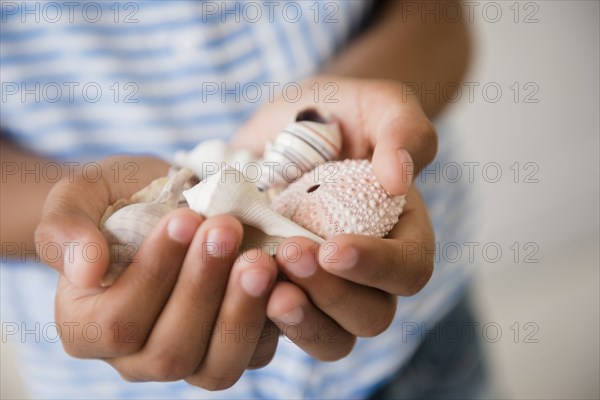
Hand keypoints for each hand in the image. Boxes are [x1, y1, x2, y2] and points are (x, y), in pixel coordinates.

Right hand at [35, 156, 278, 389]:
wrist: (165, 202)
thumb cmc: (119, 200)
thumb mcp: (81, 196)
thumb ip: (65, 229)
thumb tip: (84, 271)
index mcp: (86, 326)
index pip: (116, 324)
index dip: (153, 275)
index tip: (184, 219)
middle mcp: (135, 356)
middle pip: (169, 352)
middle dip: (202, 289)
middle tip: (226, 229)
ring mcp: (187, 357)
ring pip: (215, 367)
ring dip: (241, 312)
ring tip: (259, 259)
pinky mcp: (231, 348)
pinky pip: (255, 354)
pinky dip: (274, 320)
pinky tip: (283, 278)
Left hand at [231, 76, 435, 359]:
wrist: (286, 125)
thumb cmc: (340, 112)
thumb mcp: (376, 103)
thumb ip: (403, 129)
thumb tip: (399, 179)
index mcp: (401, 234)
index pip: (409, 269)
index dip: (376, 267)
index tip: (332, 247)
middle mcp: (367, 272)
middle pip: (370, 316)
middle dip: (331, 295)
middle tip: (288, 254)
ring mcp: (323, 287)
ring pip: (329, 338)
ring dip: (299, 322)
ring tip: (261, 287)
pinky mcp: (282, 290)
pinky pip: (279, 328)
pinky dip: (259, 318)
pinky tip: (230, 284)